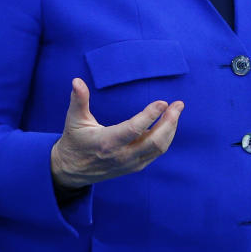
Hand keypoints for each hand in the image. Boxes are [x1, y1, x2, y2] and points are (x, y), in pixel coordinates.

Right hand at [50, 77, 184, 188]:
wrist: (72, 170)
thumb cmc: (74, 141)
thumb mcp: (73, 119)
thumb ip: (78, 100)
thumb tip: (77, 80)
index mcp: (107, 142)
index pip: (134, 129)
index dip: (150, 115)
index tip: (163, 102)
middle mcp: (121, 155)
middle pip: (154, 142)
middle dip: (170, 122)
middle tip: (178, 104)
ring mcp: (130, 163)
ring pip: (159, 148)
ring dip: (170, 129)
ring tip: (176, 111)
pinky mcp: (134, 167)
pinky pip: (156, 153)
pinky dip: (165, 138)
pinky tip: (168, 124)